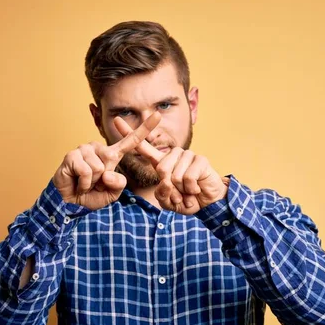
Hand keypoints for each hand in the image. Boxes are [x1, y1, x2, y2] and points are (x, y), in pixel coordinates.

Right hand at [53, 112, 161, 209]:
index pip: (131, 141)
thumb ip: (118, 183)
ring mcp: (84, 150)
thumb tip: (107, 172)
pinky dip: (84, 184)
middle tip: (94, 184)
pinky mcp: (71, 156)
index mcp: (111, 155)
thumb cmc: (91, 196)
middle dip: (104, 179)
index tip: (158, 115)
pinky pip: (86, 171)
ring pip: (98, 167)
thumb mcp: (112, 192)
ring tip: (85, 184)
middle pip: (111, 159)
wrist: (71, 205)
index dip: (144, 129)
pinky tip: (78, 184)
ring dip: (92, 182)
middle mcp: (98, 148)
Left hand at [114, 118, 228, 214]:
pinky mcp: (200, 159)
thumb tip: (166, 182)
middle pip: (161, 169)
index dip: (129, 134)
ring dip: (181, 190)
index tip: (116, 120)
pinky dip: (191, 189)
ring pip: (175, 175)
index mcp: (162, 163)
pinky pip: (188, 177)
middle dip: (170, 188)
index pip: (142, 146)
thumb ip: (162, 194)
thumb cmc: (186, 200)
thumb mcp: (169, 202)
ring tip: (188, 191)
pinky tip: (196, 189)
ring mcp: (187, 155)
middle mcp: (173, 155)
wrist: (208, 203)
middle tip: (179, 194)